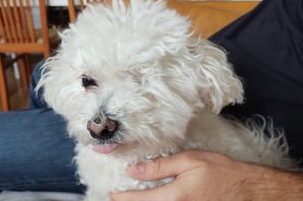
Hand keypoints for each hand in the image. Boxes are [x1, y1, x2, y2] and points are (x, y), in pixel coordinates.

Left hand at [110, 150, 302, 200]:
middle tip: (119, 199)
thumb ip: (160, 166)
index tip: (113, 194)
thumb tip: (135, 170)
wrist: (244, 188)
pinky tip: (154, 199)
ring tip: (133, 199)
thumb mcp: (189, 161)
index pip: (142, 199)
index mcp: (174, 197)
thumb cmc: (219, 171)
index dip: (125, 197)